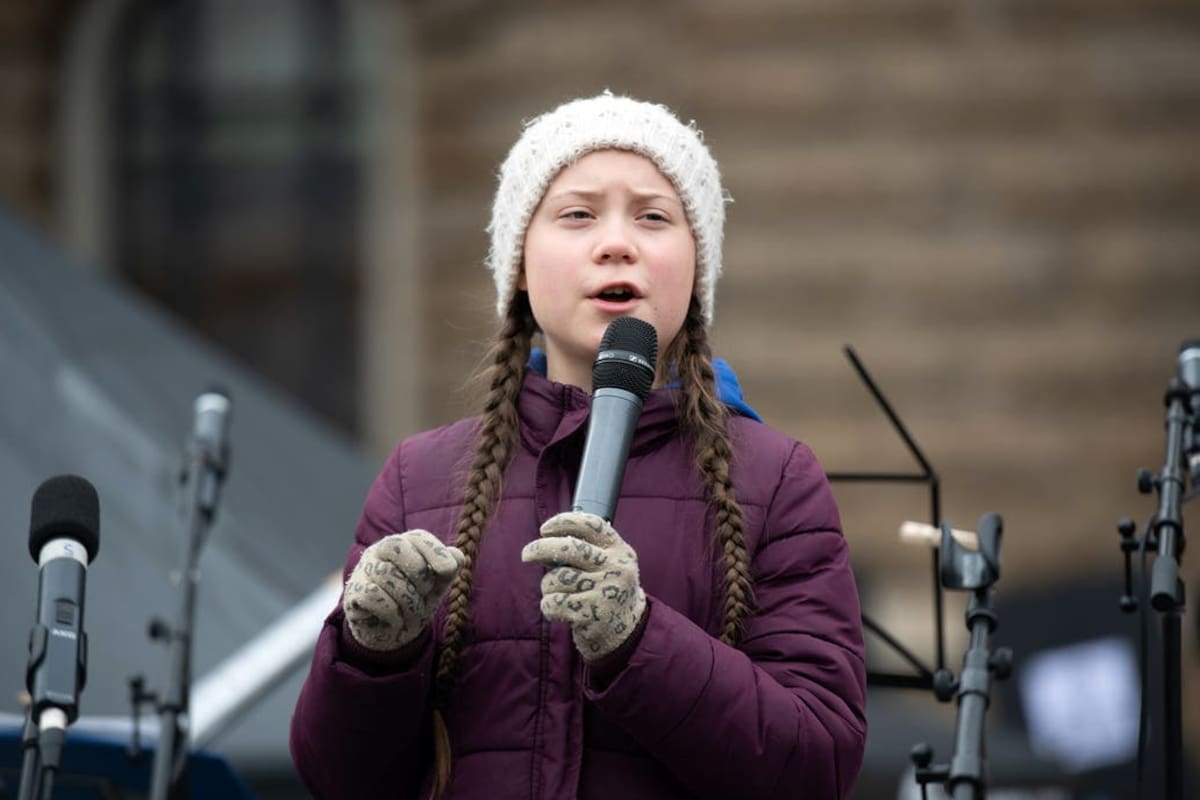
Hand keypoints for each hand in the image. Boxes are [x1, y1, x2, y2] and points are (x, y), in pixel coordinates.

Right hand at [343, 530, 464, 651]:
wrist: (392, 633)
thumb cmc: (416, 601)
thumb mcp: (437, 585)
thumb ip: (449, 568)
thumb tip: (457, 556)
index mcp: (404, 545)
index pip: (417, 537)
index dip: (435, 551)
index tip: (448, 570)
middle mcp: (380, 551)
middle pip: (396, 546)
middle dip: (419, 573)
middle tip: (425, 593)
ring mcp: (364, 570)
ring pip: (386, 574)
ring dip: (408, 600)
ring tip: (411, 613)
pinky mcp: (353, 593)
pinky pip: (373, 595)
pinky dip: (391, 612)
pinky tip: (395, 620)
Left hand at [521, 512, 646, 660]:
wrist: (628, 633)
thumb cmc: (607, 593)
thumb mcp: (608, 566)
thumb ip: (585, 552)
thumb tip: (543, 547)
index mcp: (620, 551)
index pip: (592, 524)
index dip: (564, 521)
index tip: (545, 529)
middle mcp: (616, 568)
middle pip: (568, 548)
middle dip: (540, 548)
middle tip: (526, 554)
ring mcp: (605, 591)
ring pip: (557, 578)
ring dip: (548, 586)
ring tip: (560, 594)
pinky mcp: (591, 614)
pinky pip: (553, 602)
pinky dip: (548, 606)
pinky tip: (559, 611)